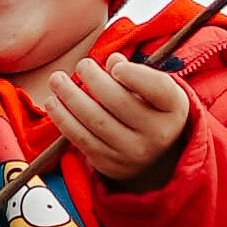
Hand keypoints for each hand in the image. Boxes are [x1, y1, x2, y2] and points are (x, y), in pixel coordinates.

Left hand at [32, 42, 195, 183]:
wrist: (157, 157)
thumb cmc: (152, 110)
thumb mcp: (155, 89)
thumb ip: (136, 72)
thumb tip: (111, 61)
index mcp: (173, 108)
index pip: (156, 87)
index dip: (133, 74)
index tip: (113, 64)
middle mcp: (157, 134)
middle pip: (119, 102)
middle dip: (93, 79)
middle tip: (81, 64)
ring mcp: (133, 153)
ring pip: (95, 121)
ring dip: (70, 97)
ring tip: (57, 80)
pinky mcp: (110, 165)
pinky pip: (82, 140)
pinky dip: (63, 120)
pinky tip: (53, 103)